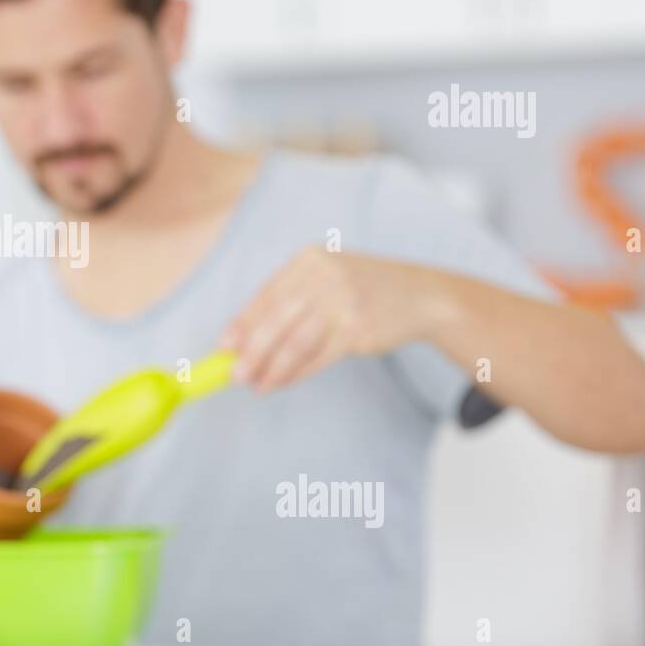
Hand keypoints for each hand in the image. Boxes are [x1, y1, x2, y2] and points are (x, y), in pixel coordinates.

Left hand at [220, 248, 450, 393]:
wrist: (421, 296)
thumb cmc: (361, 290)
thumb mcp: (325, 280)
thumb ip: (286, 303)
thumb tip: (239, 338)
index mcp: (309, 260)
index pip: (266, 295)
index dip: (242, 323)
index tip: (223, 347)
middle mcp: (325, 276)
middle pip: (276, 320)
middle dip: (252, 352)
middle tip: (235, 375)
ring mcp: (343, 301)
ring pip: (295, 343)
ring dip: (272, 368)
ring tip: (258, 385)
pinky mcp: (358, 329)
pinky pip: (318, 357)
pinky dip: (297, 373)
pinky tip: (282, 382)